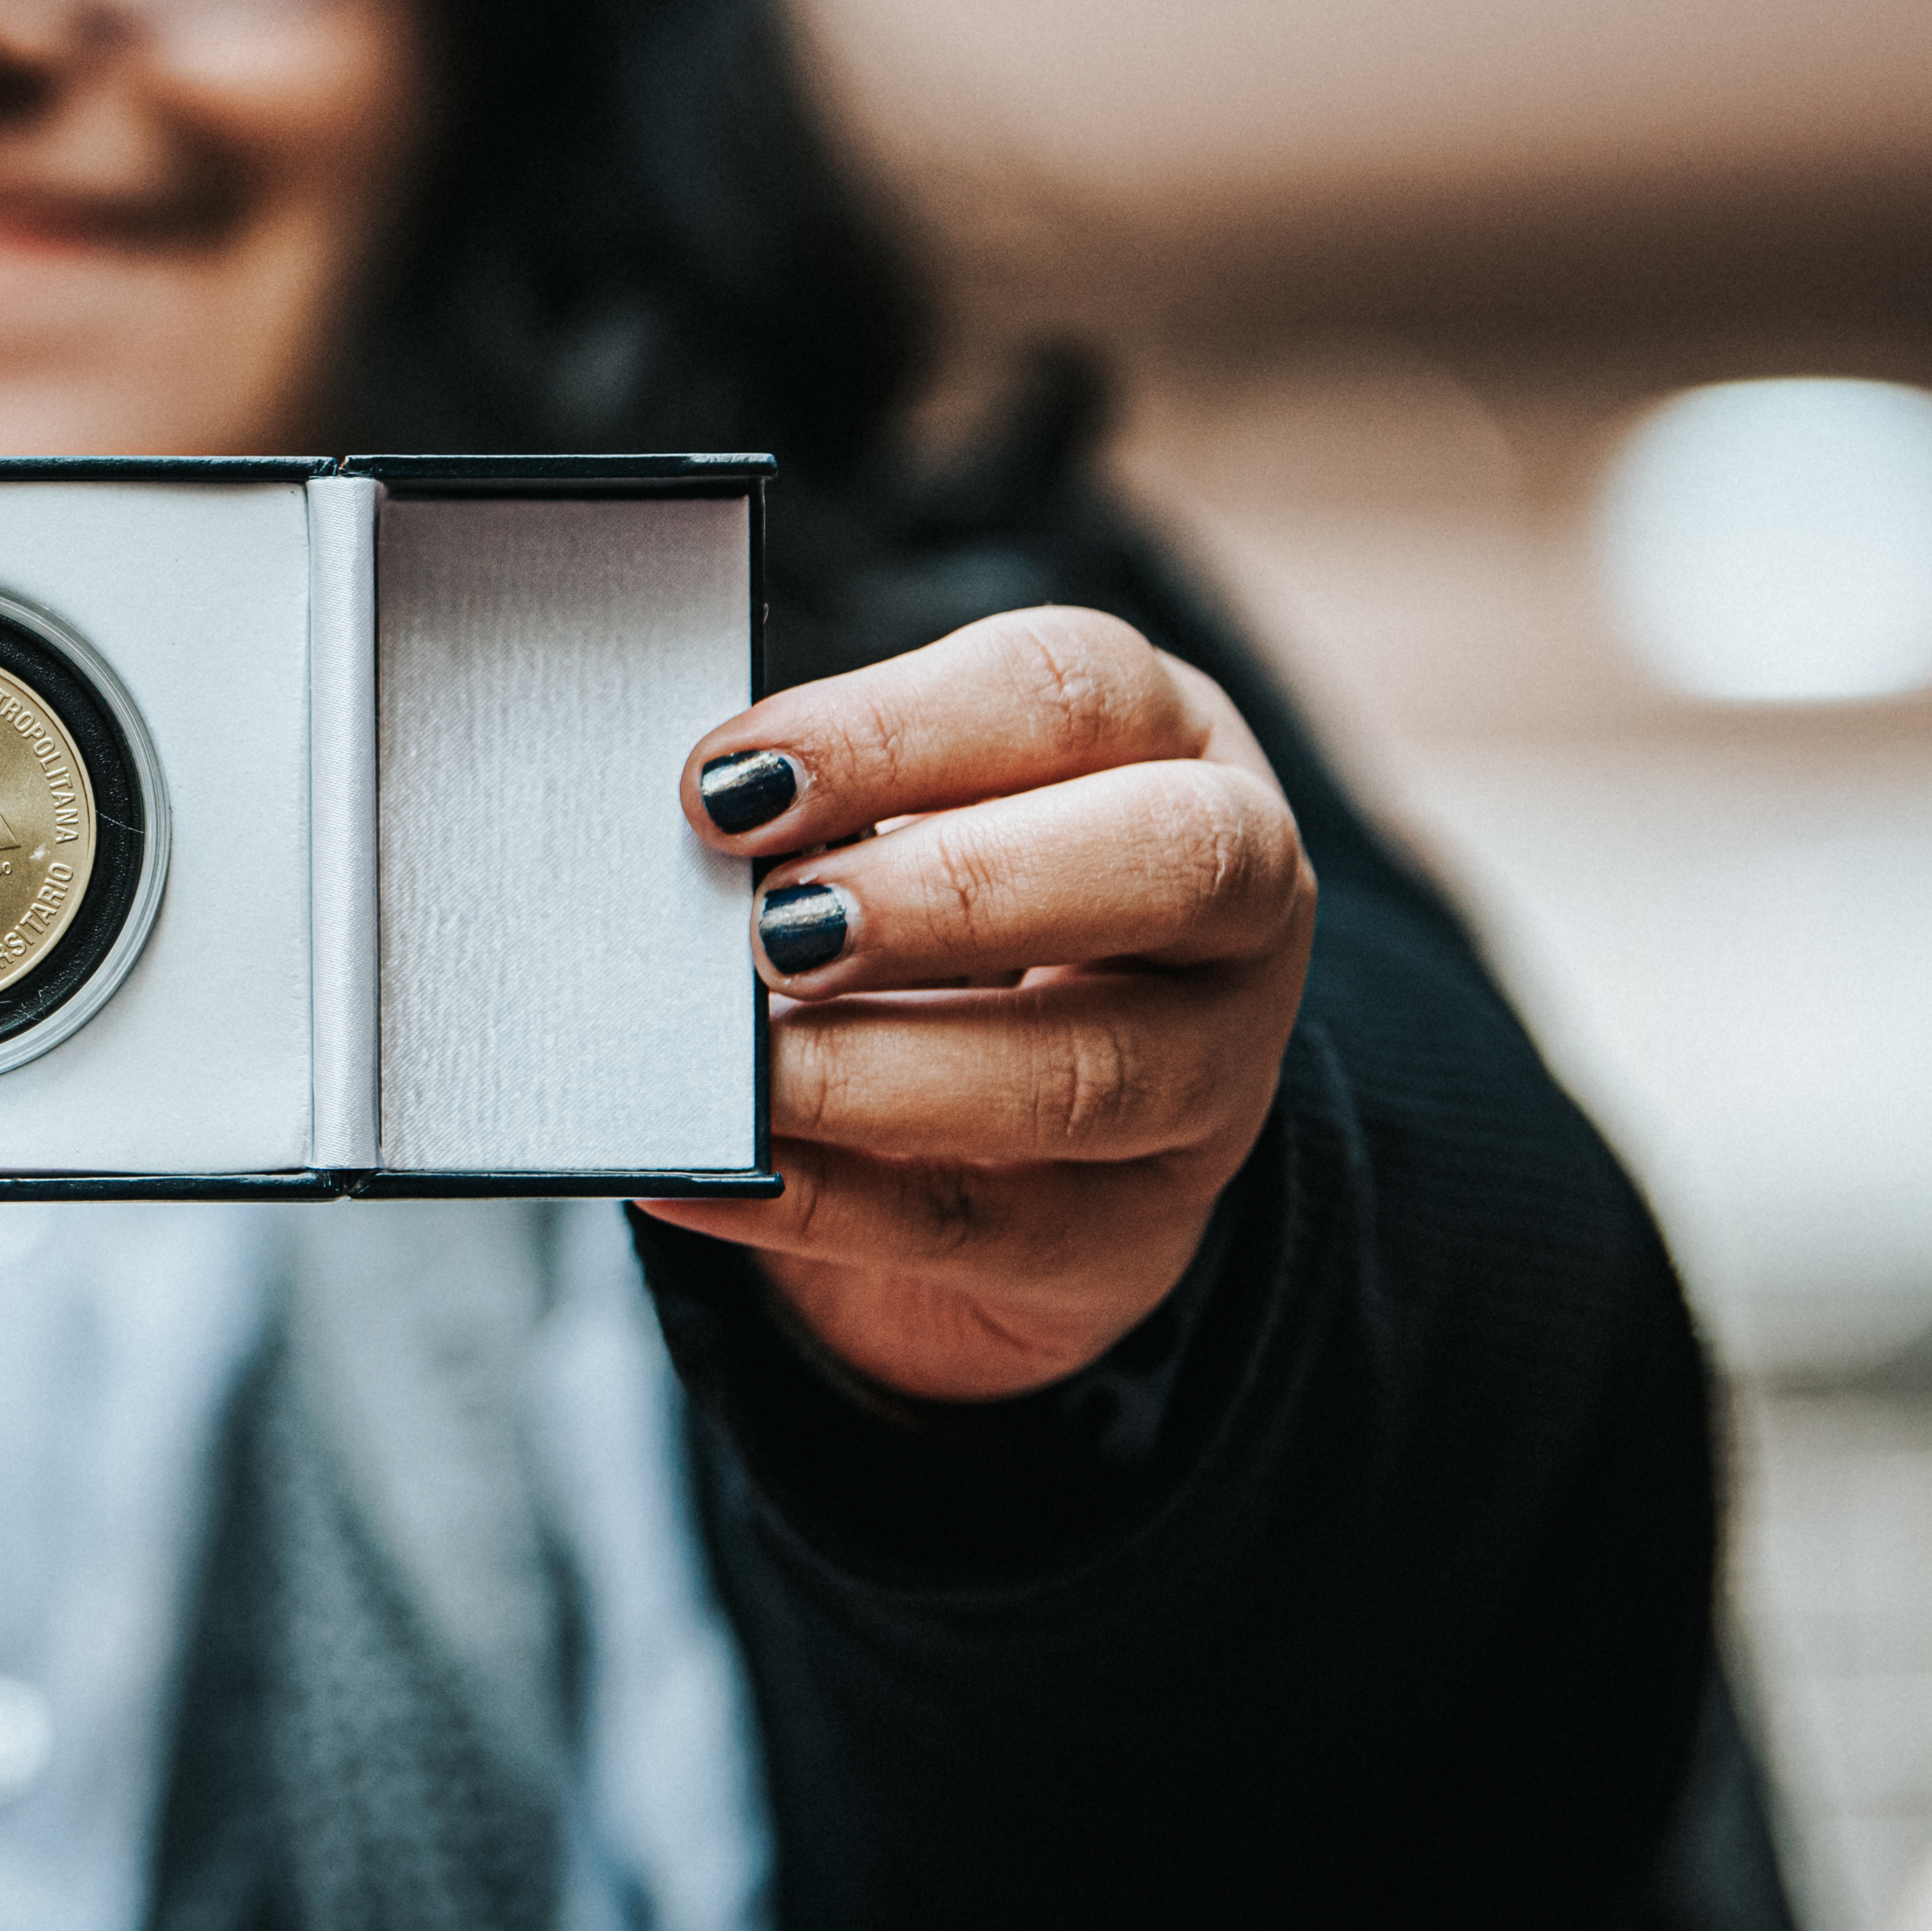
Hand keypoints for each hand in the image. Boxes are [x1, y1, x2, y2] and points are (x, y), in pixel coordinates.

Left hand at [647, 606, 1312, 1405]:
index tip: (730, 781)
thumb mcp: (918, 825)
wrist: (1023, 1140)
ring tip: (748, 1072)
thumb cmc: (955, 920)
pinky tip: (718, 1178)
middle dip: (957, 887)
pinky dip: (830, 1204)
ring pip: (1089, 1073)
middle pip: (1163, 861)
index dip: (896, 729)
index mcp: (1170, 745)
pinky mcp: (1131, 1238)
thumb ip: (832, 815)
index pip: (1074, 692)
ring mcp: (1210, 1082)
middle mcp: (1233, 905)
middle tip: (776, 923)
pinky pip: (985, 1229)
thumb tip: (698, 831)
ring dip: (889, 1070)